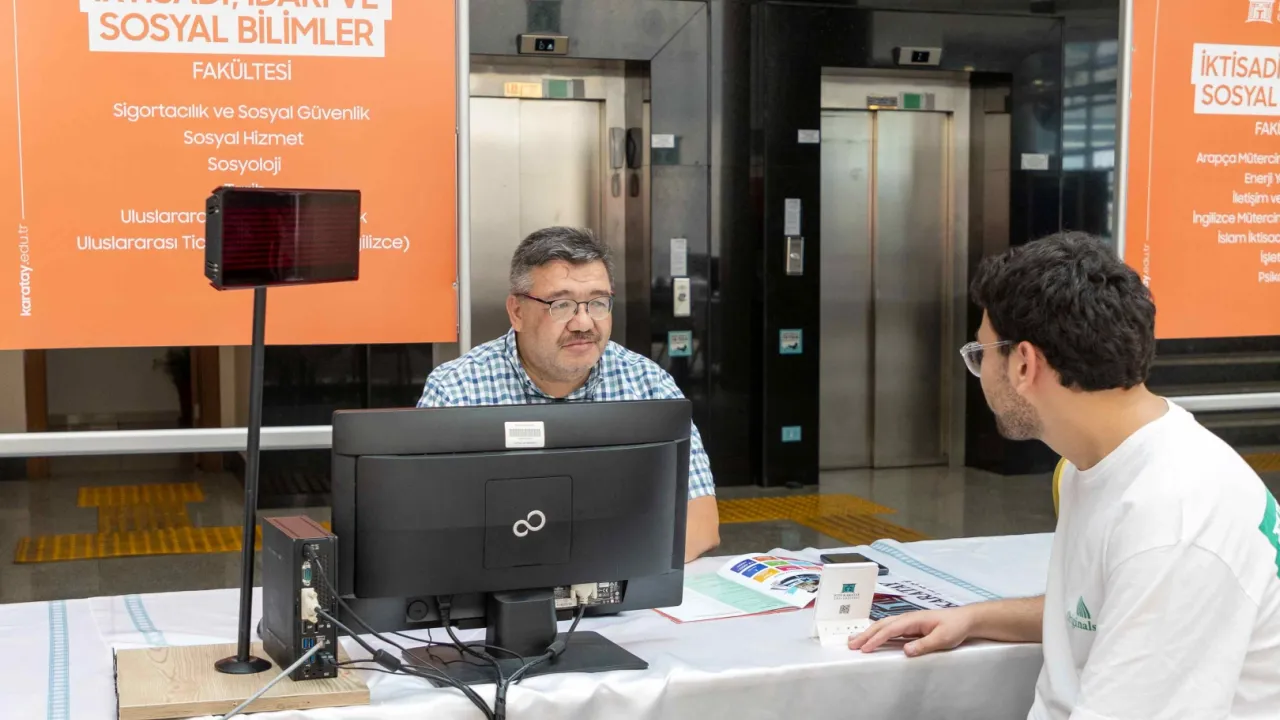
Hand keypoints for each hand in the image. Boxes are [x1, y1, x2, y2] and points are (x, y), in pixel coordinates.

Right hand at [847, 607, 975, 656]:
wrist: (965, 619)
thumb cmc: (955, 627)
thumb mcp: (942, 639)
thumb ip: (924, 644)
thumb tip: (905, 651)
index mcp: (912, 620)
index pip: (890, 630)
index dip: (876, 639)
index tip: (865, 648)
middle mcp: (907, 618)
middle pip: (881, 625)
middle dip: (865, 635)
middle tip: (851, 644)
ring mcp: (907, 621)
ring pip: (883, 626)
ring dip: (868, 633)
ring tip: (854, 640)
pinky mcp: (910, 626)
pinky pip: (889, 629)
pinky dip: (877, 633)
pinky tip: (872, 638)